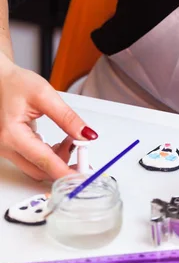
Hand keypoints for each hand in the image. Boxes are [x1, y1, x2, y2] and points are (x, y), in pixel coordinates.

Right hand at [0, 54, 97, 180]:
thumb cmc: (15, 83)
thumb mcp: (45, 95)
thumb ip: (67, 117)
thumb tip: (86, 135)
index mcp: (11, 134)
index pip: (44, 161)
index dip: (65, 172)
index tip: (80, 178)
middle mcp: (5, 146)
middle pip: (39, 170)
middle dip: (63, 166)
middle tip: (84, 156)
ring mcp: (6, 149)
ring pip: (35, 167)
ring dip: (56, 160)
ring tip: (71, 141)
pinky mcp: (10, 147)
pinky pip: (31, 160)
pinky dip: (48, 155)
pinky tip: (59, 143)